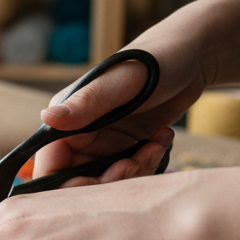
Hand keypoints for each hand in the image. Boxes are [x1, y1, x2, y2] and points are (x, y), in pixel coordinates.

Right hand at [35, 15, 212, 185]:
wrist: (192, 55)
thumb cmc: (155, 59)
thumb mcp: (121, 81)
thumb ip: (85, 103)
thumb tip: (47, 117)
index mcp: (66, 121)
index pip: (50, 168)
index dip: (72, 184)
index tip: (108, 174)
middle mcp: (79, 135)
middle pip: (78, 183)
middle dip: (110, 181)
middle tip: (135, 163)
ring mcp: (103, 144)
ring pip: (107, 182)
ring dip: (135, 172)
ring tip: (155, 145)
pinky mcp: (126, 148)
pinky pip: (130, 173)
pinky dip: (149, 164)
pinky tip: (161, 139)